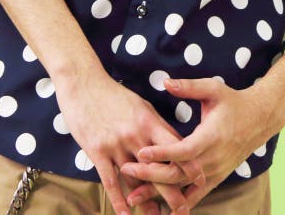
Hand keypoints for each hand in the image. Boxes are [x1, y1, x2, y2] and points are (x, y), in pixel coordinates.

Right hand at [55, 70, 206, 214]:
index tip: (201, 180)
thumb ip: (156, 126)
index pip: (174, 147)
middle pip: (157, 168)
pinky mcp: (97, 151)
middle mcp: (135, 135)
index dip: (188, 165)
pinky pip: (110, 181)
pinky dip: (118, 200)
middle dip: (172, 192)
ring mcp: (116, 144)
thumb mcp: (140, 105)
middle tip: (184, 210)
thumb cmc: (114, 95)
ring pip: (135, 180)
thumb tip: (173, 144)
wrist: (83, 83)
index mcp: (149, 121)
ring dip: (146, 202)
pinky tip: (126, 214)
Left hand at [120, 77, 272, 209]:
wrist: (259, 119)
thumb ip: (189, 87)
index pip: (183, 150)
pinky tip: (160, 212)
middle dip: (150, 175)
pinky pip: (195, 195)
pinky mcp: (216, 178)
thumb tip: (165, 82)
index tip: (141, 152)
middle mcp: (213, 159)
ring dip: (158, 194)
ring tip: (133, 198)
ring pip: (183, 188)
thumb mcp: (213, 88)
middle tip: (125, 171)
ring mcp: (215, 172)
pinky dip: (178, 203)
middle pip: (178, 174)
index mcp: (211, 136)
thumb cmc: (233, 101)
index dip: (162, 153)